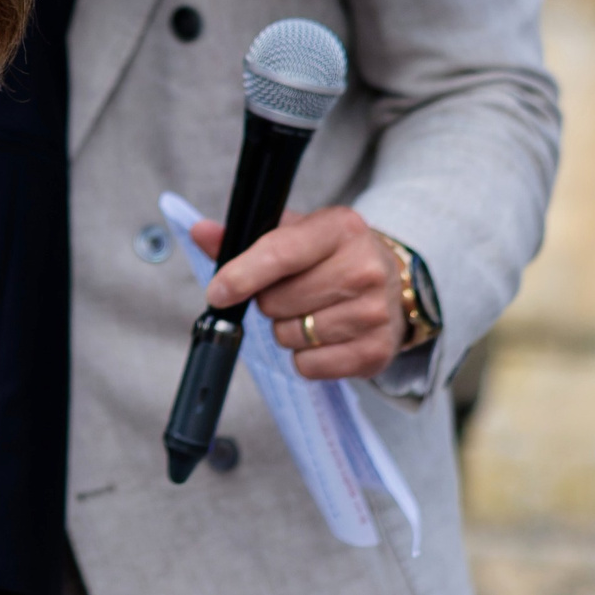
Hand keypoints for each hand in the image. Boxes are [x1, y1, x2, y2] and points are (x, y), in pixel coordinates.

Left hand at [188, 206, 406, 381]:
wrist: (394, 283)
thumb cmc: (334, 256)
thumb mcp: (298, 233)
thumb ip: (247, 237)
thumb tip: (200, 233)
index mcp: (340, 229)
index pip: (280, 254)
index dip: (241, 276)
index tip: (217, 292)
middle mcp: (364, 269)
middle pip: (278, 302)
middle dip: (269, 301)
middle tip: (289, 291)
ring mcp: (374, 313)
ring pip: (290, 336)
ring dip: (286, 329)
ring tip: (310, 310)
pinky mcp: (376, 351)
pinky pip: (310, 366)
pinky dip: (305, 356)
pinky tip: (324, 335)